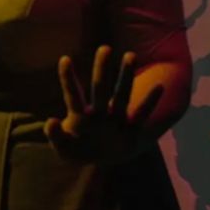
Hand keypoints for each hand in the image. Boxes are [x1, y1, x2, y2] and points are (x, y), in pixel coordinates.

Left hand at [44, 45, 163, 163]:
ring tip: (130, 55)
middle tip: (104, 47)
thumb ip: (54, 136)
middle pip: (100, 88)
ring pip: (121, 95)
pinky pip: (141, 115)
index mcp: (79, 116)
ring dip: (126, 76)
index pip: (73, 94)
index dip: (68, 78)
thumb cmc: (77, 150)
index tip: (65, 59)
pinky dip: (149, 103)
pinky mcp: (130, 131)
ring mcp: (114, 120)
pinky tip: (159, 87)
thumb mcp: (62, 148)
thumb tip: (50, 121)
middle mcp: (98, 113)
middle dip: (102, 69)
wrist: (98, 162)